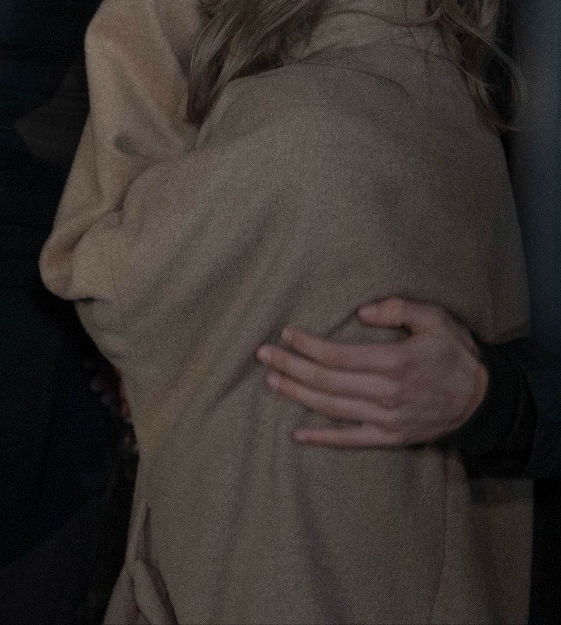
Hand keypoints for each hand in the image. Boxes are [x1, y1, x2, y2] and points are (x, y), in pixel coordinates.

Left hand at [256, 297, 487, 447]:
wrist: (485, 400)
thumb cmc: (456, 353)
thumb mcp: (435, 319)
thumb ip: (398, 309)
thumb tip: (360, 311)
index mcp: (395, 362)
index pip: (338, 356)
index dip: (308, 345)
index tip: (285, 334)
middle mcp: (388, 393)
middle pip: (327, 382)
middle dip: (291, 367)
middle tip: (263, 355)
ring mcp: (388, 418)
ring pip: (332, 408)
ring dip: (297, 395)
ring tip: (270, 381)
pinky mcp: (391, 437)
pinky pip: (351, 440)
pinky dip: (323, 439)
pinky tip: (298, 436)